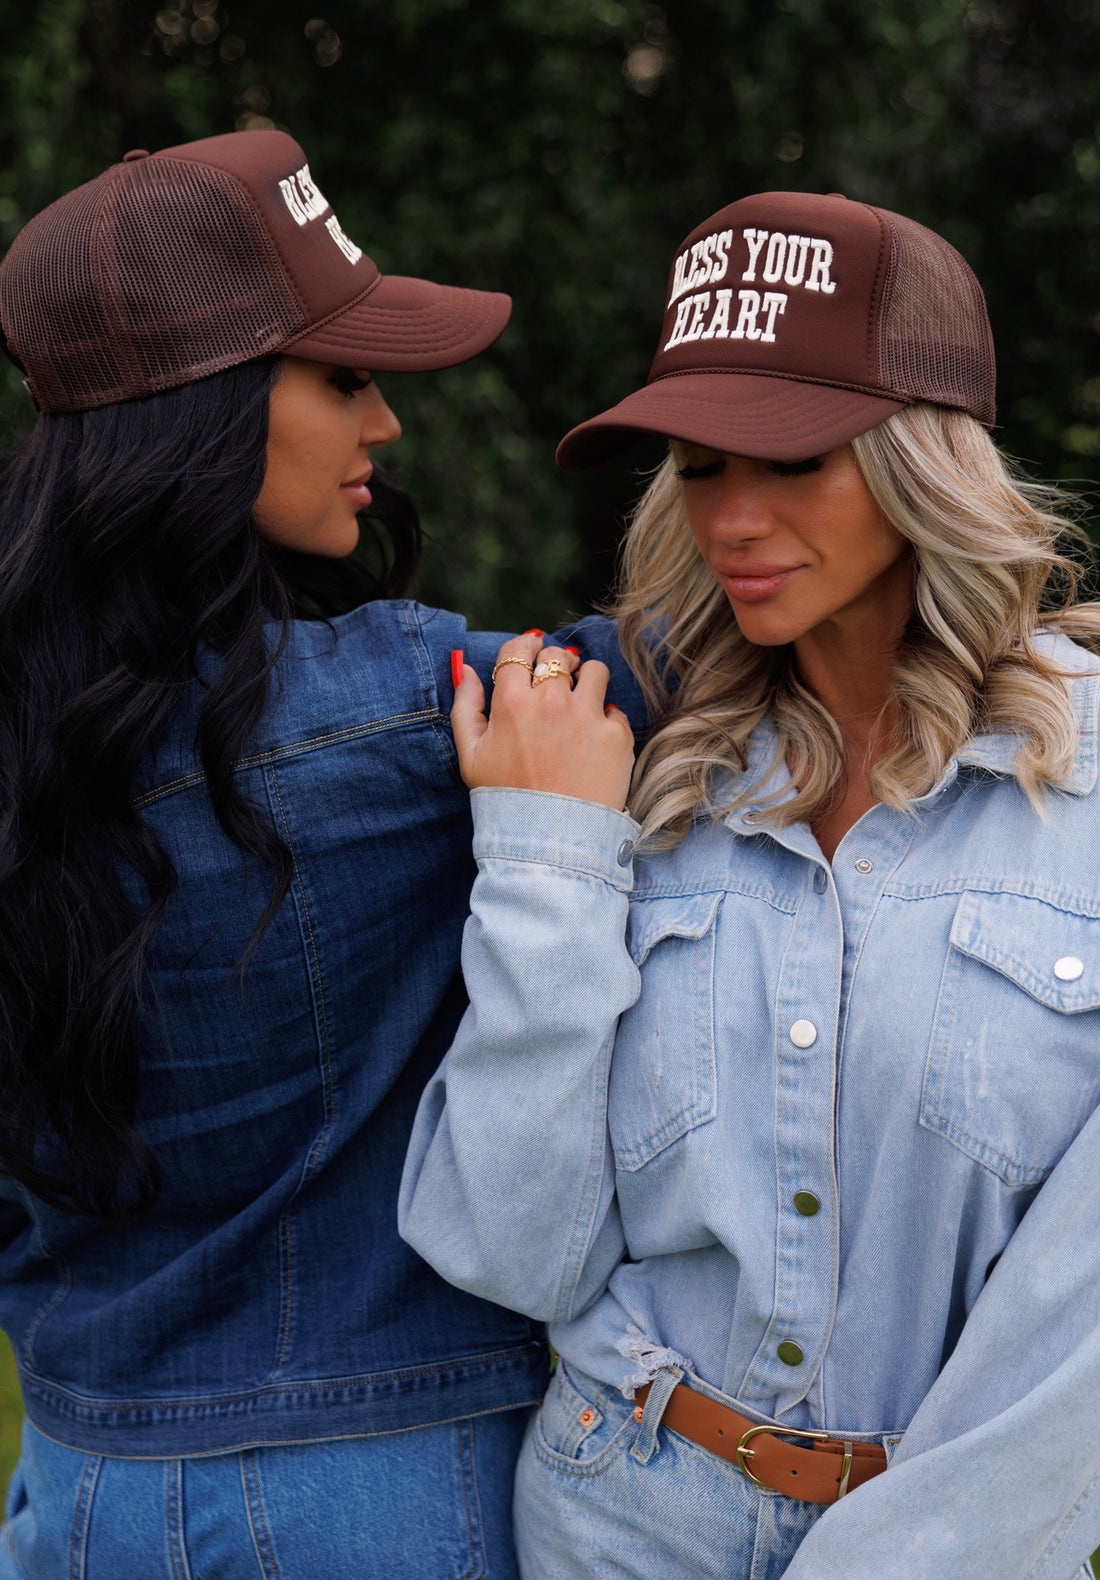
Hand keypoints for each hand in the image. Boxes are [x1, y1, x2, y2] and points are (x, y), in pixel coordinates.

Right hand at [451, 633, 634, 810]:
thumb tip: (467, 669)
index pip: (519, 650)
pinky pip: (615, 710)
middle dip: (556, 662)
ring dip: (587, 680)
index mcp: (512, 702)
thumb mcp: (470, 755)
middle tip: (557, 681)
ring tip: (582, 702)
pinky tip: (594, 742)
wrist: (549, 840)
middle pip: (558, 655)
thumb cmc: (505, 798)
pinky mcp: (615, 736)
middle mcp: (551, 701)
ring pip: (594, 671)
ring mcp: (586, 716)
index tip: (532, 649)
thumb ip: (465, 706)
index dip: (525, 645)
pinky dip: (606, 721)